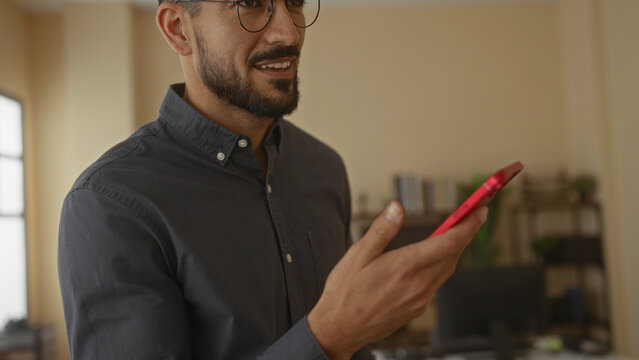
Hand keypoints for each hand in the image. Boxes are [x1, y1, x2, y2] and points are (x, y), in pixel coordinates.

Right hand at [307, 201, 487, 359]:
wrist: (340, 328)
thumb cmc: (345, 292)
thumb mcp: (357, 254)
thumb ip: (381, 230)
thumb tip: (397, 208)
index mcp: (405, 266)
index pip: (448, 242)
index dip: (468, 225)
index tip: (479, 210)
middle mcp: (418, 284)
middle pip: (453, 255)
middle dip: (466, 233)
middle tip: (472, 215)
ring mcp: (419, 299)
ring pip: (447, 269)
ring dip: (455, 249)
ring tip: (455, 232)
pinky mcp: (417, 308)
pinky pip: (437, 283)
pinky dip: (442, 265)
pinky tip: (433, 259)